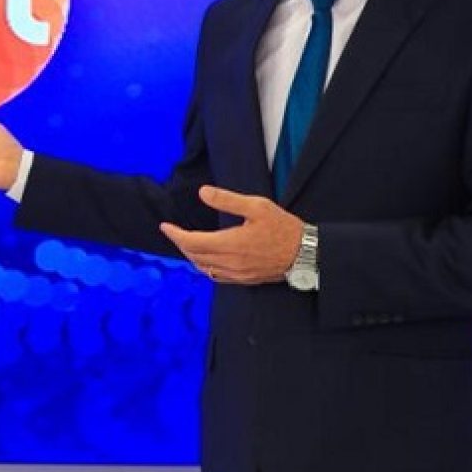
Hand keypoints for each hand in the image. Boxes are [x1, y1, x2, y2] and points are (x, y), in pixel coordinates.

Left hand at [159, 186, 302, 283]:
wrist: (306, 254)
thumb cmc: (284, 228)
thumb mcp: (257, 206)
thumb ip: (227, 200)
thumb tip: (203, 192)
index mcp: (231, 243)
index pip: (192, 242)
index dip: (175, 235)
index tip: (165, 226)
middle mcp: (230, 262)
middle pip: (194, 256)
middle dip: (180, 244)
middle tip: (173, 232)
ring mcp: (237, 274)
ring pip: (203, 268)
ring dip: (191, 256)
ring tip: (186, 243)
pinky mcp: (244, 280)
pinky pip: (216, 276)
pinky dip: (204, 266)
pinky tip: (205, 258)